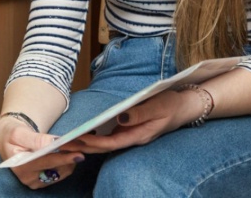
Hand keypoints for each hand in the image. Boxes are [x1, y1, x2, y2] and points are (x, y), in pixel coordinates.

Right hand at [0, 117, 83, 189]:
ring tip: (82, 146)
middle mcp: (28, 178)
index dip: (63, 156)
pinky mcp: (43, 181)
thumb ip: (35, 140)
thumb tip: (51, 143)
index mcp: (21, 166)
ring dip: (72, 160)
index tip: (79, 151)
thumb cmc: (13, 134)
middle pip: (57, 168)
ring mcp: (36, 182)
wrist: (9, 140)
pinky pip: (61, 173)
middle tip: (87, 146)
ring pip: (62, 172)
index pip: (46, 162)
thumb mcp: (19, 133)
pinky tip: (73, 152)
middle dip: (72, 157)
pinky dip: (69, 162)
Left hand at [69, 89, 200, 153]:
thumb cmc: (172, 104)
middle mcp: (133, 137)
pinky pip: (111, 136)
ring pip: (106, 142)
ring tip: (68, 139)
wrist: (186, 106)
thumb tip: (120, 118)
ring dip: (88, 142)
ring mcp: (132, 134)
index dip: (93, 143)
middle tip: (64, 142)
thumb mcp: (158, 106)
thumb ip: (140, 113)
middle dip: (84, 145)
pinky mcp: (131, 128)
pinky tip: (85, 133)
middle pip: (105, 146)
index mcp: (140, 135)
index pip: (111, 143)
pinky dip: (96, 136)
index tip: (76, 140)